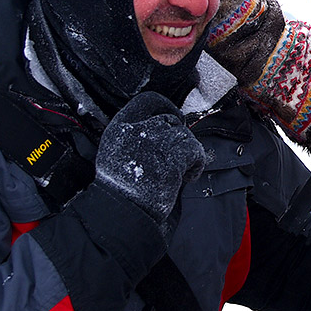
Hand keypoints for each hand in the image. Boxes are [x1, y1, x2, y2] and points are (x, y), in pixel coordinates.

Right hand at [94, 92, 210, 223]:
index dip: (165, 106)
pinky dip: (195, 165)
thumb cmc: (122, 186)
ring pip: (186, 136)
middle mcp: (139, 127)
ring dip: (186, 154)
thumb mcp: (115, 150)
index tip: (174, 117)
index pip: (148, 100)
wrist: (125, 210)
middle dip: (176, 139)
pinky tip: (183, 177)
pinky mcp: (175, 154)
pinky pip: (196, 151)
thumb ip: (134, 132)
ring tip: (174, 172)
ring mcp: (158, 139)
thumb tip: (159, 125)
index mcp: (121, 125)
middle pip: (171, 120)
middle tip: (170, 159)